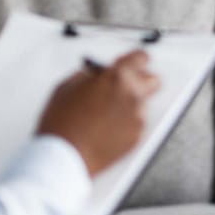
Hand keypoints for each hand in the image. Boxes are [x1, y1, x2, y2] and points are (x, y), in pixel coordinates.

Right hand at [37, 50, 159, 176]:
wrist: (63, 157)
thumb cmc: (62, 124)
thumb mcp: (68, 86)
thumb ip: (89, 75)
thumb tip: (97, 74)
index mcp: (117, 77)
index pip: (140, 58)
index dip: (134, 60)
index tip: (131, 63)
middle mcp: (133, 95)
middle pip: (152, 80)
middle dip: (140, 81)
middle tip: (124, 86)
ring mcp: (137, 117)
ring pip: (143, 104)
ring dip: (130, 104)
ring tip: (108, 113)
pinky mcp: (137, 138)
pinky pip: (137, 124)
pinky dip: (126, 123)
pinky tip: (107, 128)